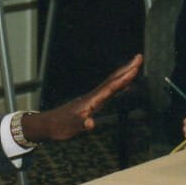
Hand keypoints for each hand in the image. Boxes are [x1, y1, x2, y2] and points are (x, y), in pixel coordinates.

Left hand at [21, 54, 140, 142]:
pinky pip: (107, 90)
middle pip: (112, 80)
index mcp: (91, 101)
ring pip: (110, 83)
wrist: (46, 125)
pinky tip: (121, 85)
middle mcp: (92, 97)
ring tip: (134, 66)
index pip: (110, 87)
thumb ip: (82, 125)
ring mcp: (91, 98)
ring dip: (122, 74)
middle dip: (126, 69)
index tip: (135, 68)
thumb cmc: (59, 126)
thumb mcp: (71, 128)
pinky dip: (117, 85)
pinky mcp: (89, 102)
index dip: (123, 79)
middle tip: (139, 57)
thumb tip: (91, 124)